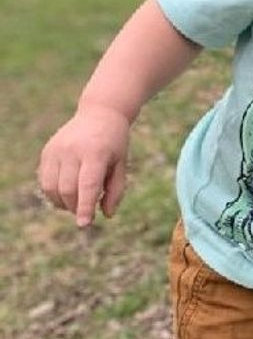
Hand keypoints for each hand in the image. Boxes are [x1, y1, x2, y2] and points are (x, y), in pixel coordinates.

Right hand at [37, 106, 130, 227]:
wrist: (100, 113)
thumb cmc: (115, 142)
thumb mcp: (122, 163)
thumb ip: (116, 189)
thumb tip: (107, 215)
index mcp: (96, 152)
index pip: (88, 185)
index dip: (85, 207)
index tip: (84, 225)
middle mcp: (72, 150)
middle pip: (68, 190)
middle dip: (76, 207)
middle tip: (87, 211)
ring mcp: (56, 150)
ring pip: (52, 188)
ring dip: (63, 203)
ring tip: (78, 200)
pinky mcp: (47, 152)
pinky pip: (45, 181)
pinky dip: (54, 193)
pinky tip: (67, 191)